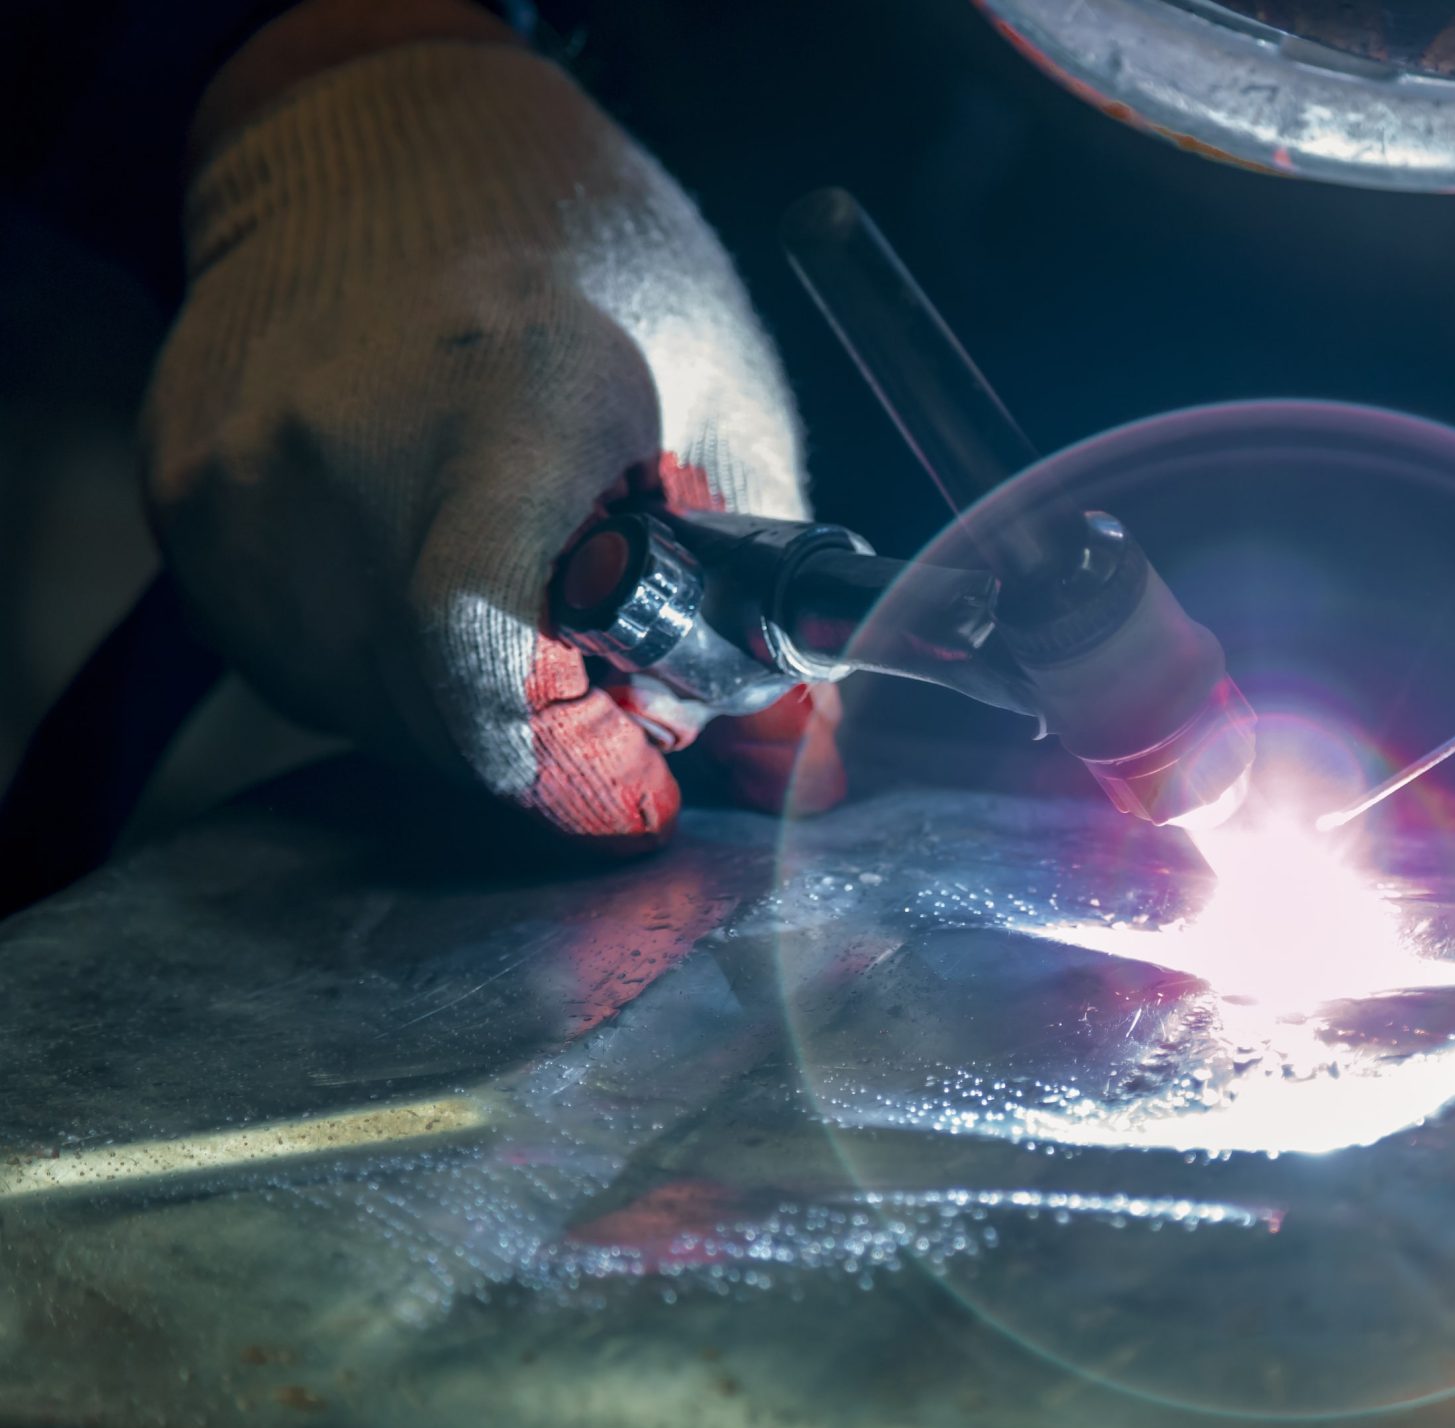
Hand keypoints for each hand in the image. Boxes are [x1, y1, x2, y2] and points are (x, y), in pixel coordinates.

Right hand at [146, 21, 838, 848]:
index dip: (575, 765)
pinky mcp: (188, 502)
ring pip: (369, 707)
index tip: (641, 788)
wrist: (387, 147)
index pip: (491, 652)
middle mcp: (348, 444)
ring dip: (471, 708)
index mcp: (511, 394)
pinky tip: (437, 571)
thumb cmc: (594, 261)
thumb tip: (803, 755)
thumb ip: (764, 590)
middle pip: (442, 711)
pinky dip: (391, 661)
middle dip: (550, 745)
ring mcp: (244, 481)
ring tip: (529, 601)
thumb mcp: (726, 400)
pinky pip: (303, 659)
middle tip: (613, 695)